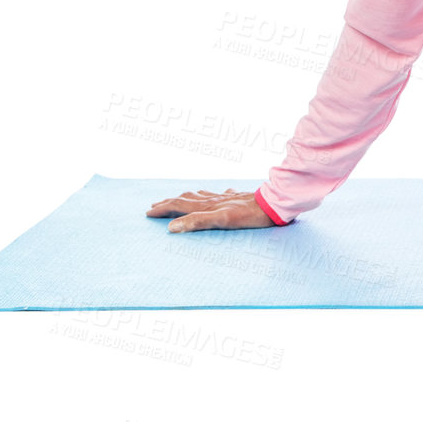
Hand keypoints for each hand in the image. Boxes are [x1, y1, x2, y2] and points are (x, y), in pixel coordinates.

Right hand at [146, 188, 275, 232]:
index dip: (163, 209)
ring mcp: (226, 197)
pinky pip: (221, 194)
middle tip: (156, 205)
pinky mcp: (238, 198)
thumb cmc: (249, 215)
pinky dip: (212, 195)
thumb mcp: (221, 221)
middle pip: (187, 199)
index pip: (179, 206)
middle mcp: (214, 199)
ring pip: (201, 195)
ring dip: (187, 197)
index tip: (148, 212)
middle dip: (170, 202)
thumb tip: (172, 227)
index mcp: (207, 206)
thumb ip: (197, 222)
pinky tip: (220, 194)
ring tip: (179, 197)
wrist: (274, 203)